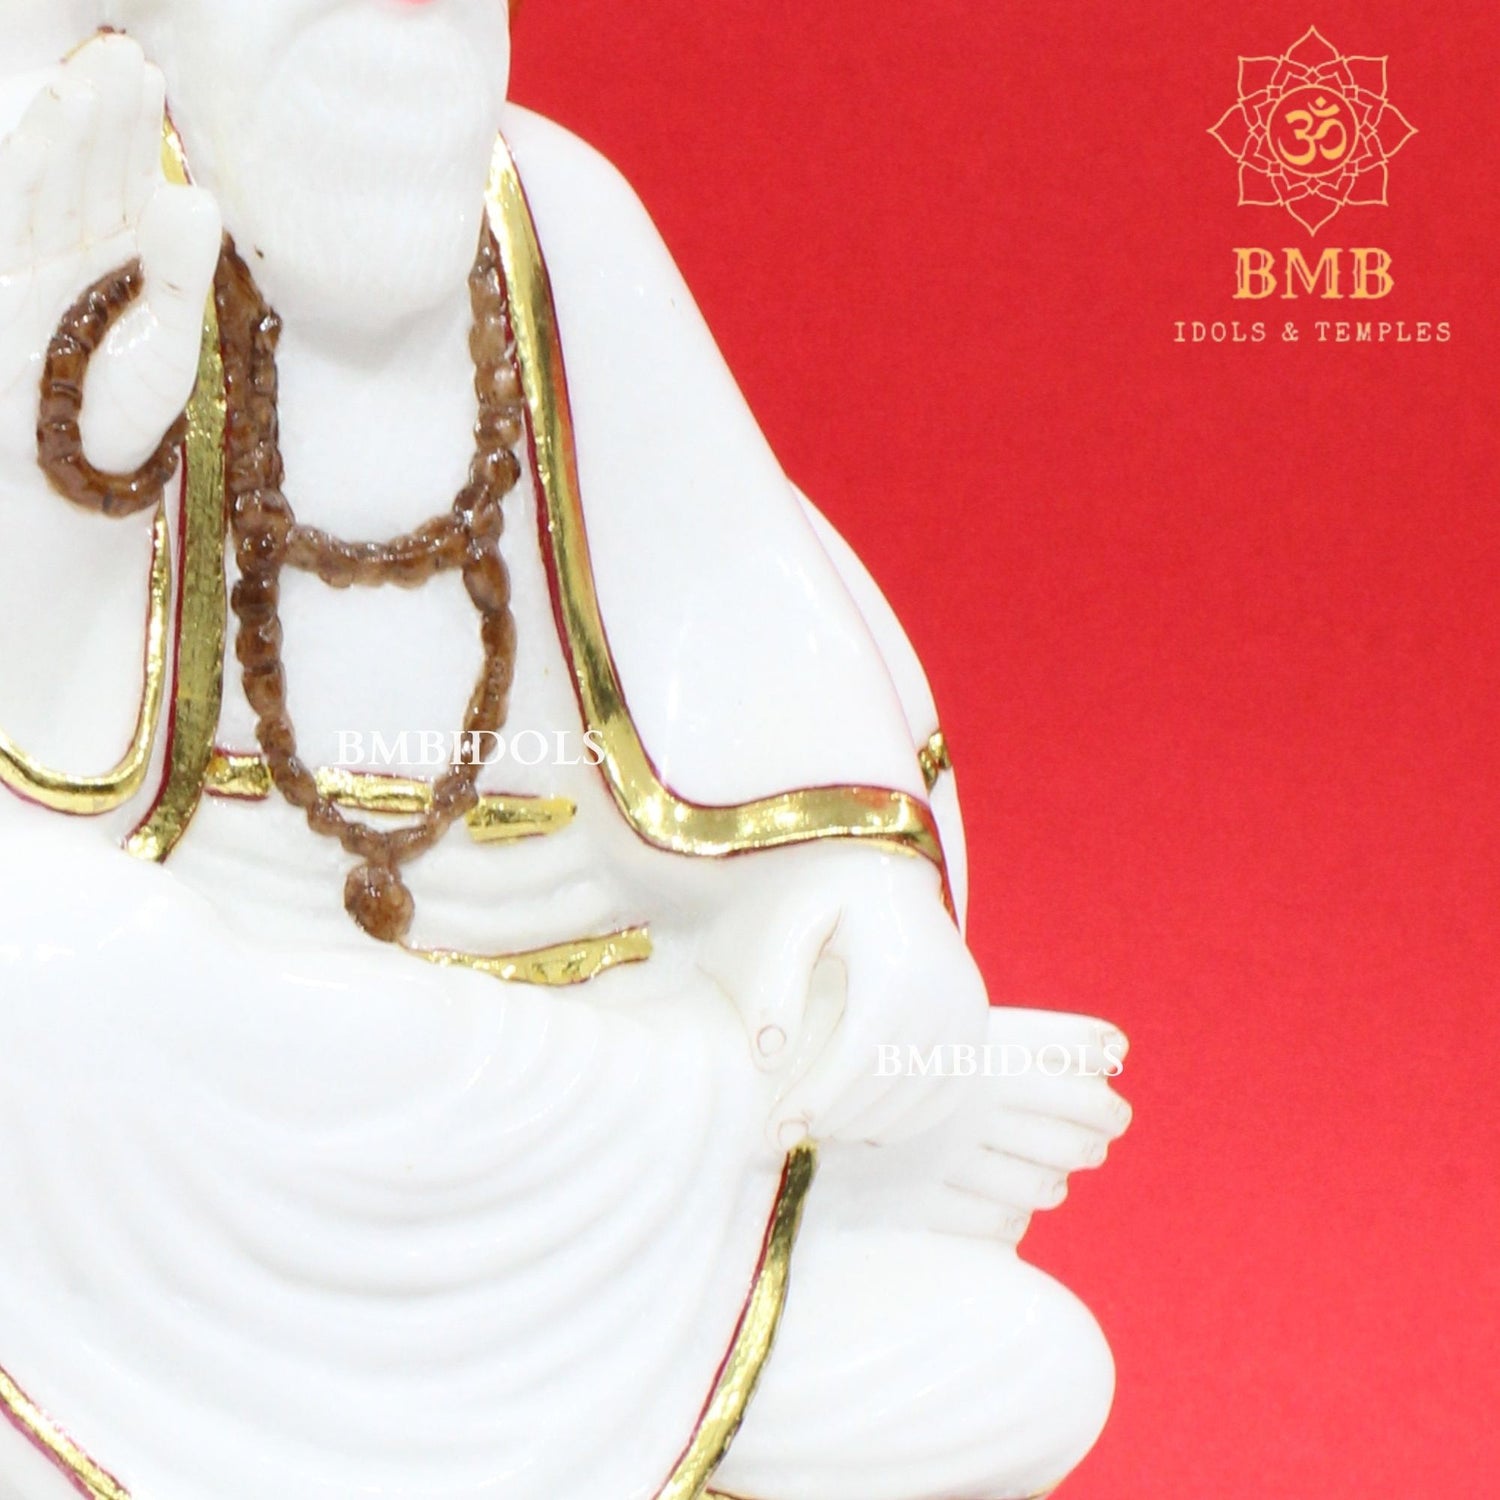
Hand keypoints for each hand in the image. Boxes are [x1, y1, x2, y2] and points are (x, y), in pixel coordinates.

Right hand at [0, 34, 219, 467]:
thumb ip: (178, 271)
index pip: (120, 181)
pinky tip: (37, 132)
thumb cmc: (121, 419)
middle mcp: (63, 252)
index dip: (130, 129)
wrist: (69, 479)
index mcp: (113, 260)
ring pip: (38, 184)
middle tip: (121, 58)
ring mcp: (20, 265)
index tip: (148, 76)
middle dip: (97, 113)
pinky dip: (17, 173)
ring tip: (84, 80)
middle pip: (79, 168)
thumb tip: (196, 196)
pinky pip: (3, 222)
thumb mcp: (168, 344)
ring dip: (59, 131)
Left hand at [705, 846, 990, 1148]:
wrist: (890, 872)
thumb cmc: (829, 895)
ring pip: (914, 1102)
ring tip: (815, 1121)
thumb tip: (768, 1057)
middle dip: (831, 1120)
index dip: (815, 1101)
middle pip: (885, 1088)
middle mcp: (946, 996)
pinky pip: (944, 1097)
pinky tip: (860, 1118)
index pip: (857, 1059)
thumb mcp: (791, 921)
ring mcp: (969, 1014)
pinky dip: (902, 1119)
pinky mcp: (976, 1028)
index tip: (774, 1131)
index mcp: (900, 970)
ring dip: (861, 1124)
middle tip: (784, 1133)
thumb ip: (772, 985)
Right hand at [811, 1008, 1131, 1245]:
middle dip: (1091, 1142)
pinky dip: (1013, 1214)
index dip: (1103, 1103)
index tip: (1114, 1106)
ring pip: (1041, 1185)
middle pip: (1070, 1140)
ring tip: (1052, 1172)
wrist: (785, 1093)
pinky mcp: (920, 1204)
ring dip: (1054, 1180)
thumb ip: (1027, 1036)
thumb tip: (1114, 1046)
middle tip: (1096, 1140)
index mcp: (977, 1056)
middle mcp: (966, 1108)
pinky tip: (1007, 1197)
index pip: (1076, 1090)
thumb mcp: (949, 1025)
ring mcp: (943, 1160)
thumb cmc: (878, 1044)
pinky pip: (999, 1222)